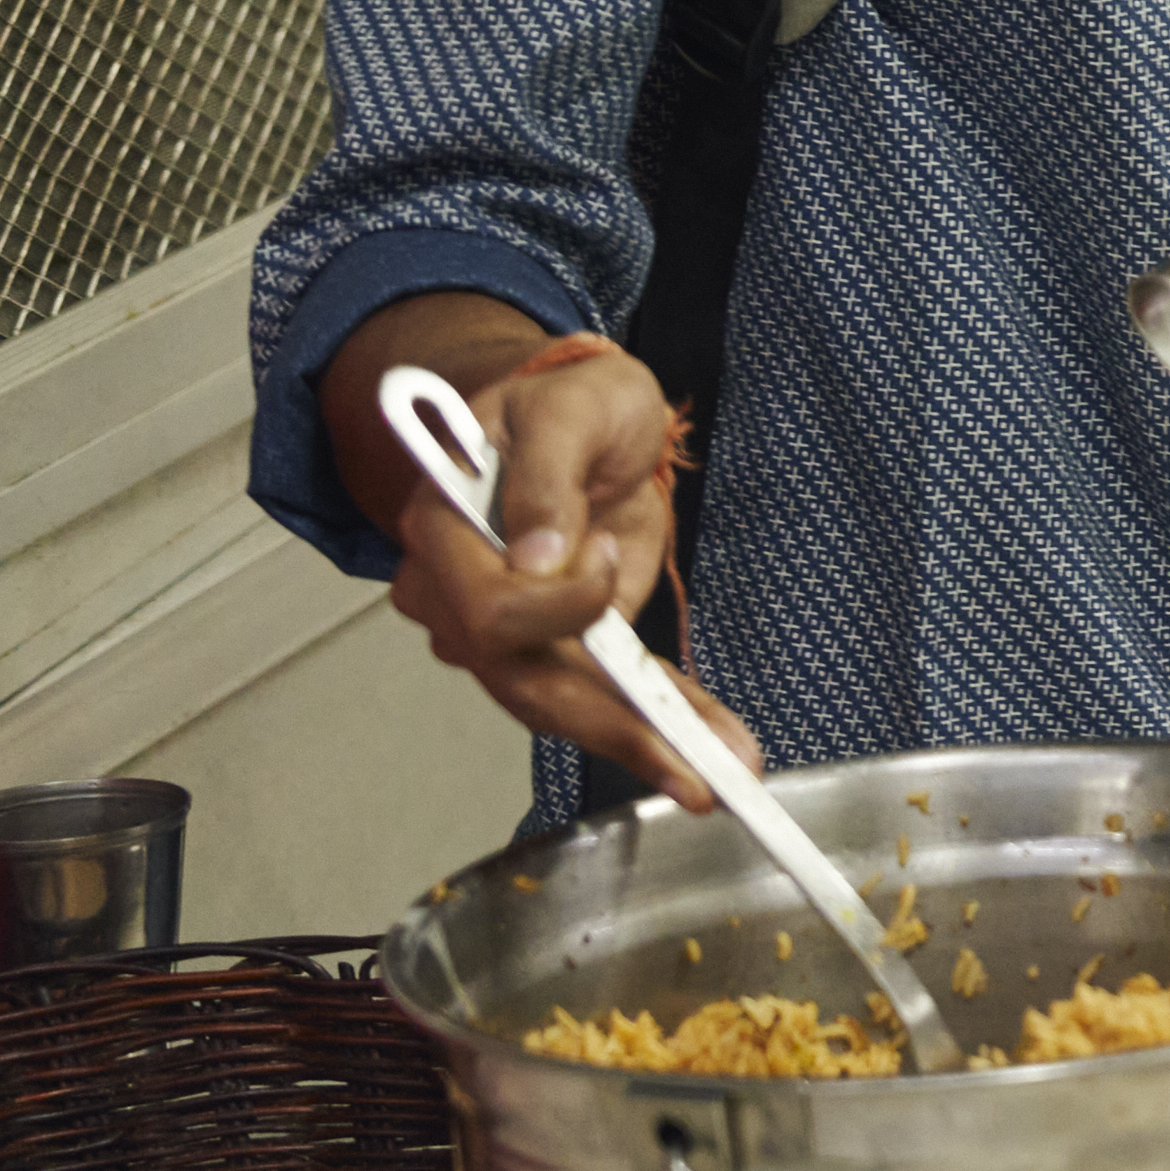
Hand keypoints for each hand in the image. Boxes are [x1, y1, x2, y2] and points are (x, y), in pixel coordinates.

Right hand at [380, 340, 755, 791]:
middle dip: (614, 725)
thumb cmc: (568, 402)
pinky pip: (600, 693)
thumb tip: (536, 555)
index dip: (554, 605)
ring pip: (564, 704)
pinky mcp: (555, 644)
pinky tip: (709, 746)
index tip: (608, 558)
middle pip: (525, 680)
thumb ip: (546, 473)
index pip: (489, 607)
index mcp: (443, 530)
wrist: (583, 419)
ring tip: (726, 768)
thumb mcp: (571, 408)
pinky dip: (657, 722)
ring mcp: (503, 630)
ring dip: (649, 740)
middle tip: (699, 763)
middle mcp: (458, 596)